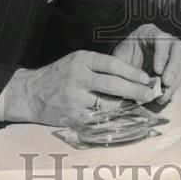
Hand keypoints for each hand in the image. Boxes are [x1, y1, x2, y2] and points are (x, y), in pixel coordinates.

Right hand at [0, 49, 158, 126]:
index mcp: (82, 60)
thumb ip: (99, 66)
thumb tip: (130, 75)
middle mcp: (78, 77)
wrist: (30, 93)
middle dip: (134, 90)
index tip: (146, 78)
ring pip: (107, 104)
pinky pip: (96, 119)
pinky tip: (122, 118)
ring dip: (125, 106)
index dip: (132, 71)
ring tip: (139, 106)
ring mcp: (74, 98)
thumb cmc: (60, 74)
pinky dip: (111, 119)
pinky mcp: (71, 116)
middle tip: (150, 94)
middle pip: (112, 84)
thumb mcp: (77, 60)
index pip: (112, 64)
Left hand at [112, 23, 180, 103]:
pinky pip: (179, 77)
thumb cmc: (119, 59)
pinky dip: (172, 89)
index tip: (157, 70)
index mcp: (149, 33)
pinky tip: (162, 98)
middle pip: (179, 49)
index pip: (161, 38)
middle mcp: (165, 41)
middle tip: (166, 83)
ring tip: (162, 96)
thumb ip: (121, 67)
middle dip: (174, 67)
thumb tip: (126, 82)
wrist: (121, 68)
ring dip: (174, 81)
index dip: (161, 54)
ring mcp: (172, 55)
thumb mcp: (117, 59)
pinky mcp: (174, 69)